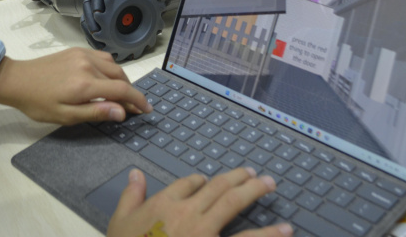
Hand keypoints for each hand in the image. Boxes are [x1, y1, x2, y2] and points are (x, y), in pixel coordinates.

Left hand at [0, 47, 151, 123]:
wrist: (17, 80)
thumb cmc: (38, 103)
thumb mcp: (66, 116)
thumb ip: (95, 113)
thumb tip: (122, 112)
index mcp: (85, 84)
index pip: (122, 91)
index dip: (138, 101)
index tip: (147, 110)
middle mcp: (88, 65)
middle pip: (121, 77)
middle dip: (131, 93)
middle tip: (133, 108)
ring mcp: (83, 55)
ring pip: (114, 66)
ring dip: (122, 80)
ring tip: (121, 96)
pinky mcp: (77, 50)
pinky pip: (103, 57)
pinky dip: (111, 68)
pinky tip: (107, 79)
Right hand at [107, 167, 291, 236]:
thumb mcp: (120, 221)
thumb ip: (131, 196)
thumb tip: (136, 174)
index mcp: (164, 203)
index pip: (188, 184)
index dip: (201, 180)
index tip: (208, 180)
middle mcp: (188, 212)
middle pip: (217, 188)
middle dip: (237, 178)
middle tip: (254, 174)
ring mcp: (205, 232)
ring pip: (233, 204)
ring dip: (253, 192)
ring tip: (270, 185)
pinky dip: (267, 233)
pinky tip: (285, 229)